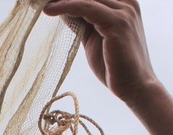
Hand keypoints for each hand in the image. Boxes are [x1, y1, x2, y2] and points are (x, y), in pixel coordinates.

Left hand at [43, 0, 157, 105]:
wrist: (135, 87)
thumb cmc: (114, 66)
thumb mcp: (92, 37)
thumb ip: (80, 20)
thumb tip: (59, 7)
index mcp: (123, 3)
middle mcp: (126, 2)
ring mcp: (124, 11)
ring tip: (37, 2)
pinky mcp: (117, 22)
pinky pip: (85, 7)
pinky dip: (65, 6)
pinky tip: (48, 10)